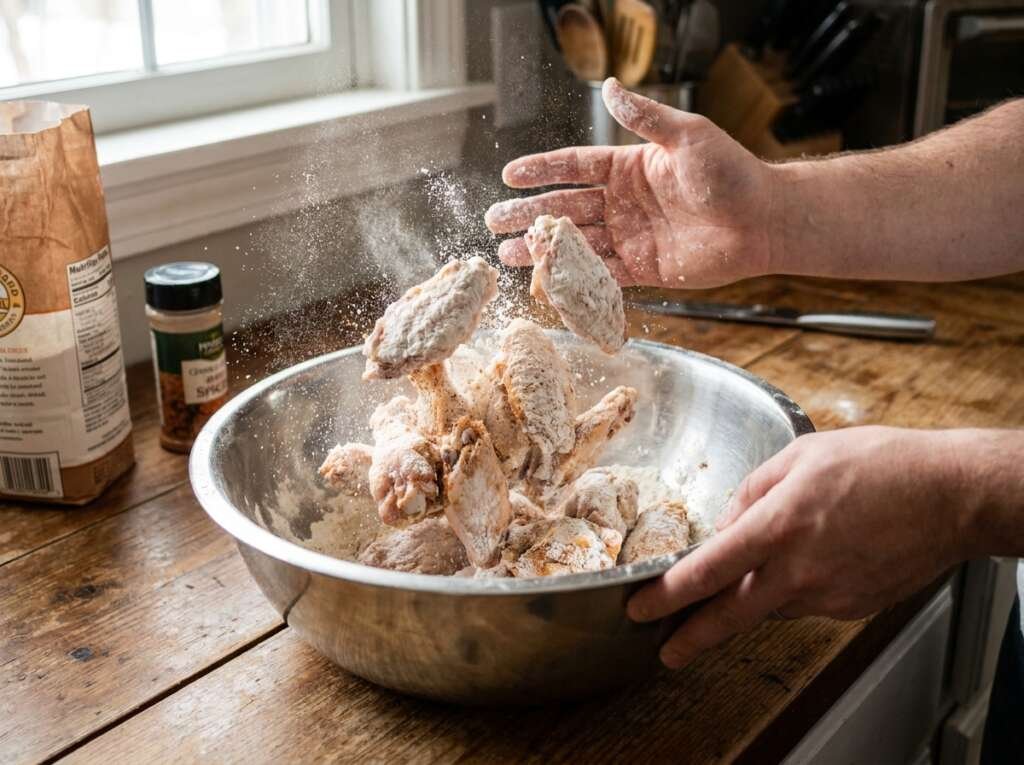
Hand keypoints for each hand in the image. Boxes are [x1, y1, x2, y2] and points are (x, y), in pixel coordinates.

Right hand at [485, 77, 776, 287]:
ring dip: (542, 249)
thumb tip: (609, 87)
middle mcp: (623, 202)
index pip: (574, 167)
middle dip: (529, 214)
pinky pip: (602, 274)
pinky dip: (574, 278)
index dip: (541, 170)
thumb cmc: (730, 172)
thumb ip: (645, 117)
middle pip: (566, 207)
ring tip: (506, 254)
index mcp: (628, 168)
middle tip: (494, 221)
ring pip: (576, 243)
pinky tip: (546, 280)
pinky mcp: (643, 269)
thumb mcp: (686, 135)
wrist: (762, 221)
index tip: (510, 174)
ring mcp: (630, 236)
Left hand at [628, 427, 973, 668]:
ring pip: (771, 607)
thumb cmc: (881, 465)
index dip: (669, 592)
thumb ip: (753, 491)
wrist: (952, 495)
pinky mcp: (852, 607)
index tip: (642, 606)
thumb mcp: (802, 456)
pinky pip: (806, 604)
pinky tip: (812, 562)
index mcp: (782, 523)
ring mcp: (829, 594)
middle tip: (667, 652)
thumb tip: (726, 525)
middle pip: (732, 615)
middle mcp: (801, 568)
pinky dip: (794, 590)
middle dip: (692, 638)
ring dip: (751, 599)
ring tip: (762, 571)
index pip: (710, 568)